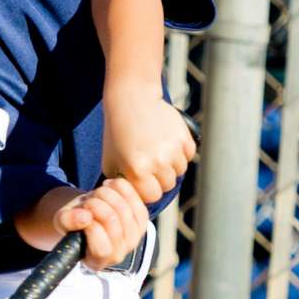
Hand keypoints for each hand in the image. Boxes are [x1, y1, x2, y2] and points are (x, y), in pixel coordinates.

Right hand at [48, 179, 148, 269]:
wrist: (87, 213)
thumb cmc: (73, 223)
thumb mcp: (61, 222)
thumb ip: (67, 221)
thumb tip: (84, 217)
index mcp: (96, 261)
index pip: (102, 249)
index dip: (91, 227)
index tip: (83, 214)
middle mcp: (118, 254)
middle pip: (112, 222)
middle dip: (96, 204)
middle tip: (87, 201)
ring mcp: (133, 238)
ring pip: (123, 208)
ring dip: (106, 194)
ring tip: (95, 194)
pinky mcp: (141, 220)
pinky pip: (135, 198)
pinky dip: (120, 188)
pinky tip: (108, 185)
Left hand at [101, 82, 195, 203]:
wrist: (132, 99)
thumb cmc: (117, 132)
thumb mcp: (110, 160)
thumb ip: (120, 183)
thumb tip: (129, 199)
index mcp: (137, 170)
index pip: (152, 196)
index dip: (147, 190)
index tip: (141, 180)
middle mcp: (157, 161)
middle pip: (167, 185)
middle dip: (159, 179)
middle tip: (150, 165)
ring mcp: (172, 149)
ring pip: (180, 171)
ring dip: (171, 166)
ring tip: (158, 152)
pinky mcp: (184, 136)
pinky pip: (188, 155)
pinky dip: (181, 152)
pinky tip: (167, 142)